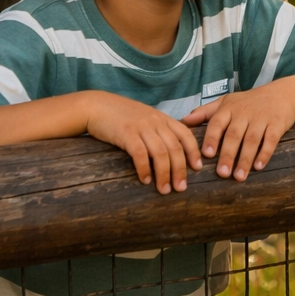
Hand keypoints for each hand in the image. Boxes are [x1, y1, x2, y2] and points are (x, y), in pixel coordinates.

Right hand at [85, 93, 201, 193]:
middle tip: (180, 188)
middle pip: (175, 147)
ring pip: (160, 152)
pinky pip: (140, 154)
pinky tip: (145, 180)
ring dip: (164, 174)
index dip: (193, 151)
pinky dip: (144, 169)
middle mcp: (155, 121)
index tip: (198, 167)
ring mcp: (141, 127)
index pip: (185, 134)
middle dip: (180, 169)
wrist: (96, 106)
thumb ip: (158, 130)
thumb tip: (169, 152)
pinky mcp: (126, 133)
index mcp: (162, 118)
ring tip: (164, 190)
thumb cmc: (120, 115)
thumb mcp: (145, 118)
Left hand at [183, 86, 294, 180]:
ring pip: (252, 140)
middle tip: (222, 173)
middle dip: (228, 155)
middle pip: (234, 135)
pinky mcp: (277, 124)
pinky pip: (270, 140)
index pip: (217, 123)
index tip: (206, 155)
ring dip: (245, 159)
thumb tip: (183, 120)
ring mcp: (261, 118)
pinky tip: (258, 167)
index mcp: (229, 109)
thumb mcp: (227, 102)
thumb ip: (205, 112)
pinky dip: (264, 153)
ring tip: (239, 176)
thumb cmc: (249, 102)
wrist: (282, 94)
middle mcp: (244, 113)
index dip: (212, 138)